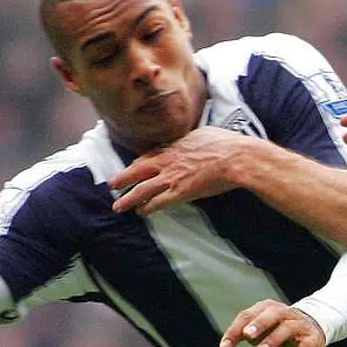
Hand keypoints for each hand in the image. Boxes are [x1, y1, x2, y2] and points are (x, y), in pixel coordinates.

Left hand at [110, 126, 249, 215]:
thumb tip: (193, 139)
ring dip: (128, 198)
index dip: (137, 163)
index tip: (132, 167)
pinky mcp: (180, 192)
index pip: (149, 155)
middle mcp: (168, 161)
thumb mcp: (204, 133)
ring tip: (118, 206)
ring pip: (142, 189)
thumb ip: (192, 139)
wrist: (236, 158)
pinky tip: (141, 212)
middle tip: (111, 184)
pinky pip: (158, 202)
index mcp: (174, 146)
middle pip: (138, 170)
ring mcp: (172, 177)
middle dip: (123, 178)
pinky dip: (147, 208)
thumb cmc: (226, 144)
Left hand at [219, 300, 326, 346]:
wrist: (314, 327)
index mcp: (268, 308)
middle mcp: (285, 313)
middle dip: (260, 323)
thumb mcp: (260, 329)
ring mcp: (300, 324)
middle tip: (247, 335)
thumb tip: (225, 345)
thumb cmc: (279, 328)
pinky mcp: (312, 338)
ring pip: (287, 328)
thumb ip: (242, 334)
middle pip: (273, 313)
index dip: (235, 330)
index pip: (249, 315)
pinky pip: (304, 346)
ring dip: (273, 339)